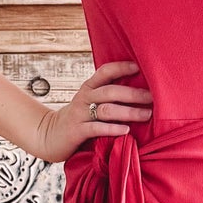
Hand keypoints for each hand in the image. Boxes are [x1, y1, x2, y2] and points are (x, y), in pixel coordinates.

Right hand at [35, 59, 151, 164]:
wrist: (50, 135)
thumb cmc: (79, 118)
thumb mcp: (90, 102)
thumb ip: (108, 95)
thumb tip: (141, 90)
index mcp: (89, 87)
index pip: (105, 72)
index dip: (121, 67)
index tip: (139, 66)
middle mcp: (84, 97)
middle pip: (111, 91)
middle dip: (133, 94)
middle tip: (153, 98)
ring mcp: (80, 114)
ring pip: (106, 110)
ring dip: (129, 112)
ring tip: (146, 115)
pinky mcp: (76, 131)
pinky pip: (96, 128)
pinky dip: (113, 129)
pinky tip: (126, 131)